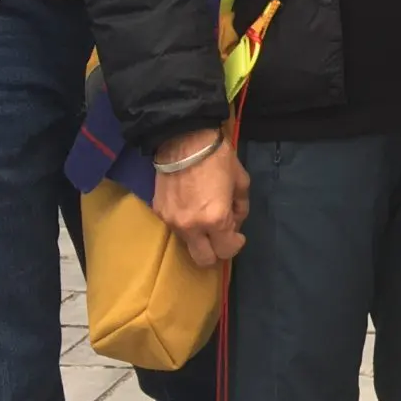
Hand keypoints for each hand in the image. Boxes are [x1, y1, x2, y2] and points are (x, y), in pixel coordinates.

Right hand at [151, 130, 249, 269]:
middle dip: (215, 252)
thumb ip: (241, 207)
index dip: (235, 245)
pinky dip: (185, 224)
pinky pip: (175, 228)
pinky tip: (190, 207)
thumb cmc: (218, 158)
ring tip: (205, 216)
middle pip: (203, 260)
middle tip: (221, 236)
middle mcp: (191, 227)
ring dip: (199, 237)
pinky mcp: (158, 212)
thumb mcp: (240, 181)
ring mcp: (171, 221)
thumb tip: (236, 222)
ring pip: (187, 244)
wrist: (184, 139)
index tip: (237, 235)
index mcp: (215, 219)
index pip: (226, 251)